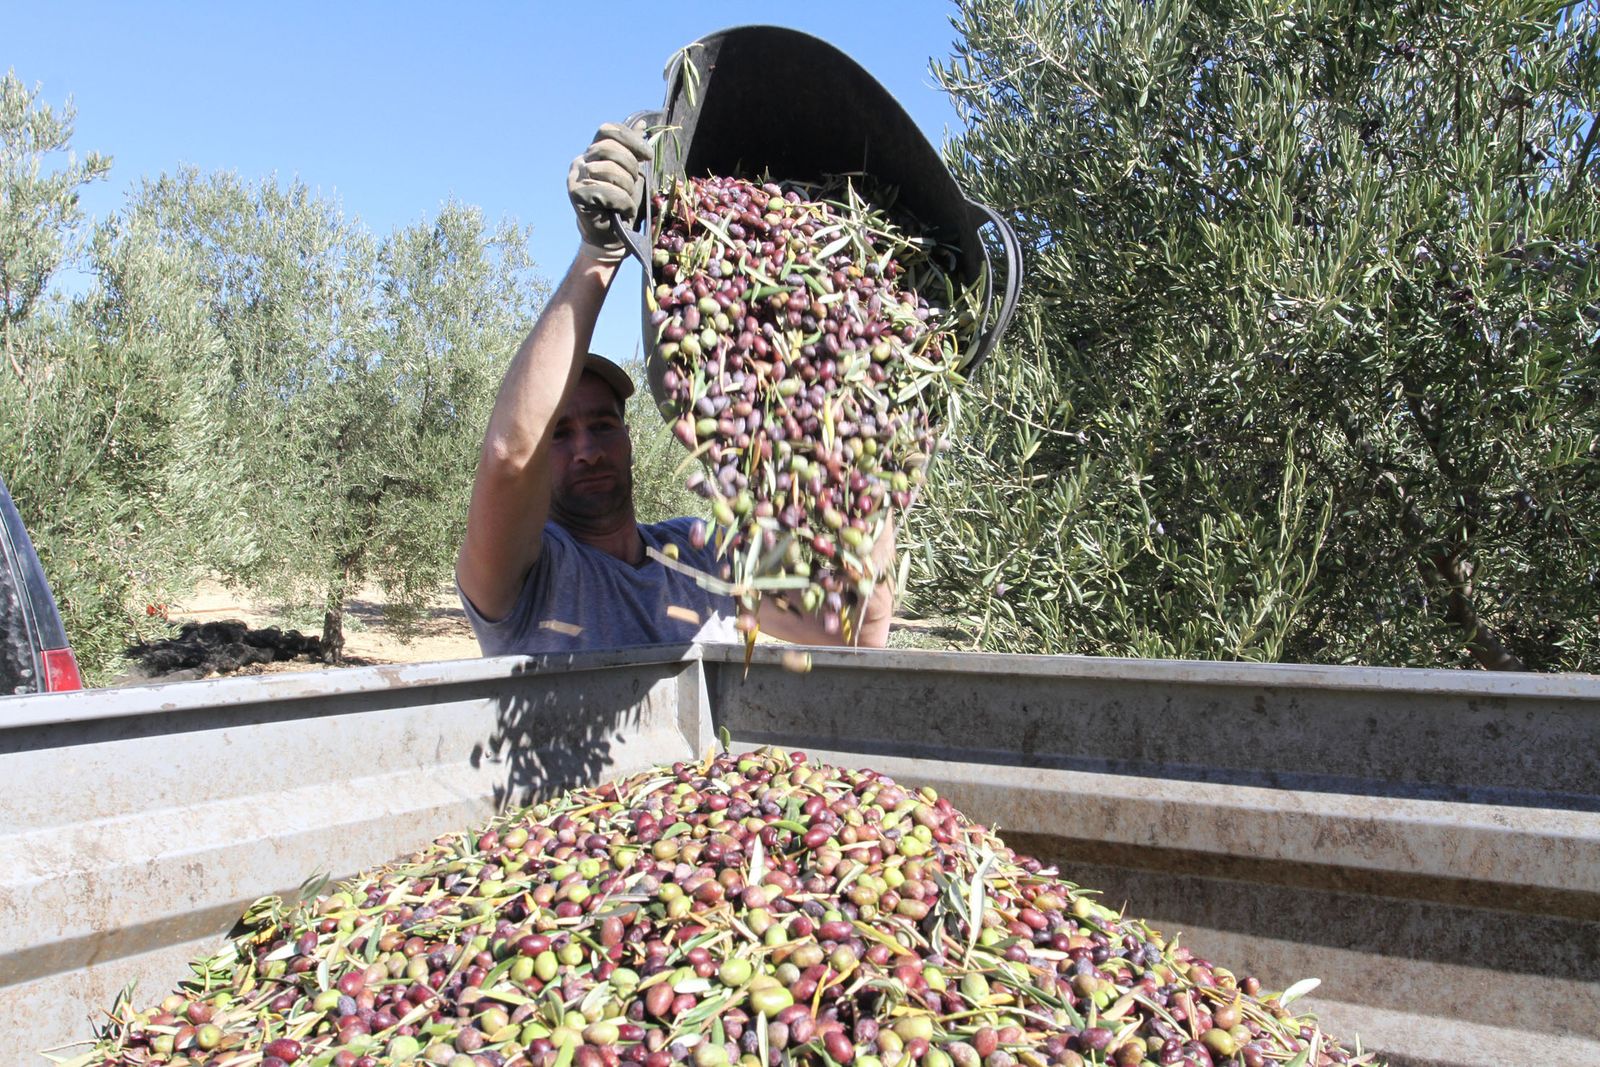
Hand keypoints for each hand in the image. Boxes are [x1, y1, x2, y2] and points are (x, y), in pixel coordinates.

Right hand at [566, 121, 650, 262]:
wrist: (610, 237)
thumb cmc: (621, 205)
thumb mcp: (631, 174)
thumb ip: (632, 150)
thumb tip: (640, 124)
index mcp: (592, 152)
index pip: (607, 130)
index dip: (630, 139)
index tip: (647, 155)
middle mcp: (580, 161)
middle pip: (610, 149)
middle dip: (630, 168)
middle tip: (634, 185)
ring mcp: (575, 177)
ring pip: (609, 171)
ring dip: (627, 189)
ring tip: (627, 202)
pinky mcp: (577, 195)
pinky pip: (608, 191)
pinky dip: (622, 203)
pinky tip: (624, 211)